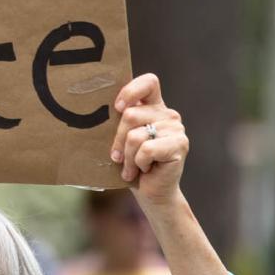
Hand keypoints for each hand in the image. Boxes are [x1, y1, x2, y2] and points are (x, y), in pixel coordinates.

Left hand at [110, 73, 186, 207]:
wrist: (152, 193)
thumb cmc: (132, 164)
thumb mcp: (121, 139)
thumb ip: (118, 122)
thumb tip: (94, 110)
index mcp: (154, 107)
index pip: (149, 82)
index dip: (131, 90)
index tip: (118, 107)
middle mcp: (168, 114)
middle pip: (131, 115)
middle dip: (118, 140)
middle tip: (118, 157)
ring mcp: (176, 129)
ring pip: (136, 135)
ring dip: (128, 157)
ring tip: (132, 167)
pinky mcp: (180, 145)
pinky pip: (146, 149)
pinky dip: (139, 163)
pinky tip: (144, 170)